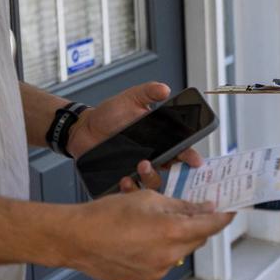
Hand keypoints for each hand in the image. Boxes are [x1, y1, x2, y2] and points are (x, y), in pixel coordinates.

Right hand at [58, 190, 233, 279]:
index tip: (230, 210)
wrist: (77, 238)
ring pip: (180, 251)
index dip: (223, 216)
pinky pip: (164, 263)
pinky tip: (143, 239)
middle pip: (197, 239)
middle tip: (188, 210)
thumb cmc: (106, 215)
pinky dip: (161, 251)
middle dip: (195, 224)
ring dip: (176, 238)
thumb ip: (180, 205)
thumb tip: (202, 208)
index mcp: (172, 231)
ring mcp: (157, 271)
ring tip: (154, 224)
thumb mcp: (148, 199)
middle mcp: (168, 255)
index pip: (211, 225)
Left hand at [67, 82, 202, 191]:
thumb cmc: (108, 114)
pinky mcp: (122, 177)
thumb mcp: (130, 99)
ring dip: (151, 177)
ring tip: (140, 166)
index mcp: (158, 139)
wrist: (84, 128)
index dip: (190, 156)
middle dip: (174, 170)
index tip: (195, 161)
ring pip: (153, 182)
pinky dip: (130, 189)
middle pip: (171, 170)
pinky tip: (125, 179)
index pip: (180, 149)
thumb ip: (148, 92)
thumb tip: (165, 89)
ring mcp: (137, 168)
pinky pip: (131, 190)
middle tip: (165, 162)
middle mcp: (151, 155)